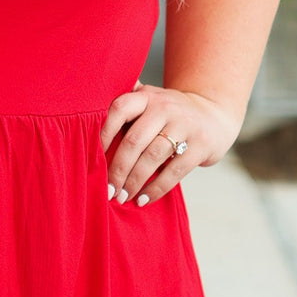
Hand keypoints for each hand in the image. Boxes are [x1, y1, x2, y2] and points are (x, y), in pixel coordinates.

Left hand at [99, 82, 240, 207]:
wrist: (214, 115)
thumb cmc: (168, 114)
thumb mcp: (149, 101)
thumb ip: (124, 107)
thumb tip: (82, 121)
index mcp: (146, 96)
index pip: (119, 109)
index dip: (103, 133)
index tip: (92, 158)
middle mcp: (164, 107)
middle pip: (134, 140)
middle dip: (117, 169)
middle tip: (107, 190)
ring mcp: (184, 125)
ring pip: (152, 157)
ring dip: (134, 181)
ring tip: (122, 197)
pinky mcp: (201, 145)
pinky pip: (174, 170)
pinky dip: (156, 188)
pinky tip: (143, 199)